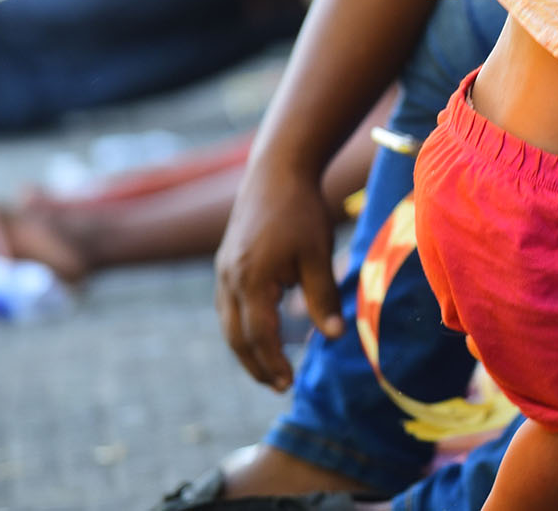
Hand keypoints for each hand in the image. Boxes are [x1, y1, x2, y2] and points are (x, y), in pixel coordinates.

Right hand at [213, 162, 344, 391]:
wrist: (276, 171)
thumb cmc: (301, 211)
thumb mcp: (317, 255)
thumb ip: (323, 297)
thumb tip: (334, 337)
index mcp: (251, 281)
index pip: (259, 336)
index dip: (272, 362)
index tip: (287, 384)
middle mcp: (229, 279)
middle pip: (236, 337)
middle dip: (255, 364)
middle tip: (277, 386)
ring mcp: (223, 271)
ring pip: (228, 323)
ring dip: (246, 349)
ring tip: (269, 368)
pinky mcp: (226, 262)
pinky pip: (228, 306)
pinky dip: (242, 327)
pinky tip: (260, 333)